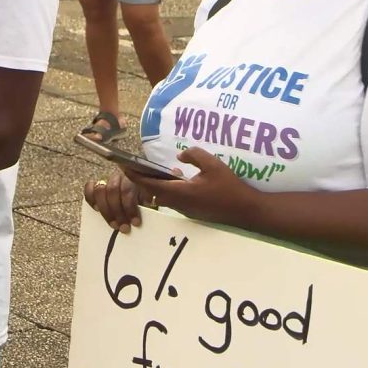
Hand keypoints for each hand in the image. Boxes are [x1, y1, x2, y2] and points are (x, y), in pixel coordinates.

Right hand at [83, 171, 150, 233]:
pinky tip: (97, 210)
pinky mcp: (98, 184)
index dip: (130, 207)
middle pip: (112, 191)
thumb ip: (144, 205)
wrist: (141, 185)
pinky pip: (89, 188)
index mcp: (132, 176)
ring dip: (106, 211)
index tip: (135, 222)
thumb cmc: (144, 194)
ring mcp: (107, 178)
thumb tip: (138, 220)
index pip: (127, 190)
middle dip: (117, 212)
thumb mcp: (148, 197)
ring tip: (113, 224)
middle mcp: (118, 176)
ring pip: (100, 191)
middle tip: (123, 227)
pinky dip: (91, 199)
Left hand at [127, 147, 258, 227]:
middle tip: (133, 164)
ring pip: (162, 196)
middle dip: (141, 178)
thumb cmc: (229, 187)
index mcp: (180, 193)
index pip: (149, 184)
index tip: (122, 165)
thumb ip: (193, 155)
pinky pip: (173, 199)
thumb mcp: (212, 164)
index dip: (134, 175)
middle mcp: (179, 204)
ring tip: (151, 168)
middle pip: (152, 191)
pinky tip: (176, 176)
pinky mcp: (192, 212)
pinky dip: (168, 188)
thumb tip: (179, 155)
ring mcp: (185, 210)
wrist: (245, 210)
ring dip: (155, 184)